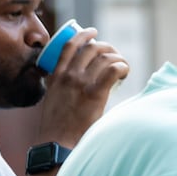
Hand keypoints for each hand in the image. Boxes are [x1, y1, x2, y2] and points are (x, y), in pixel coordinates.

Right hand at [35, 28, 130, 146]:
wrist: (57, 143)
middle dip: (107, 47)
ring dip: (118, 58)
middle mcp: (68, 76)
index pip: (69, 45)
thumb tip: (66, 86)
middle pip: (92, 48)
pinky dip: (122, 67)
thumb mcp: (52, 99)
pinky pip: (112, 70)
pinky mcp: (94, 94)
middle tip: (115, 55)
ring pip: (104, 57)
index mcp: (56, 75)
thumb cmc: (56, 127)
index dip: (83, 34)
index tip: (93, 32)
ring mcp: (81, 84)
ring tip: (123, 66)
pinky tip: (125, 72)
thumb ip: (58, 89)